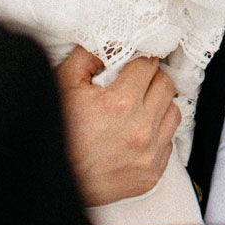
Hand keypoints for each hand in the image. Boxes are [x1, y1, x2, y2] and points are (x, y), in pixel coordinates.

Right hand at [55, 48, 179, 206]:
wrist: (51, 181)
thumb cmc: (56, 132)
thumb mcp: (62, 84)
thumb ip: (88, 56)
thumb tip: (111, 44)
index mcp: (121, 103)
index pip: (148, 64)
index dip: (139, 61)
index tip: (133, 64)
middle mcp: (140, 129)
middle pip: (166, 85)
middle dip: (151, 79)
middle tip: (135, 84)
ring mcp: (148, 154)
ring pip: (174, 112)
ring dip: (159, 105)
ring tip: (138, 108)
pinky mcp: (151, 174)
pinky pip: (169, 142)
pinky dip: (157, 134)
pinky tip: (136, 133)